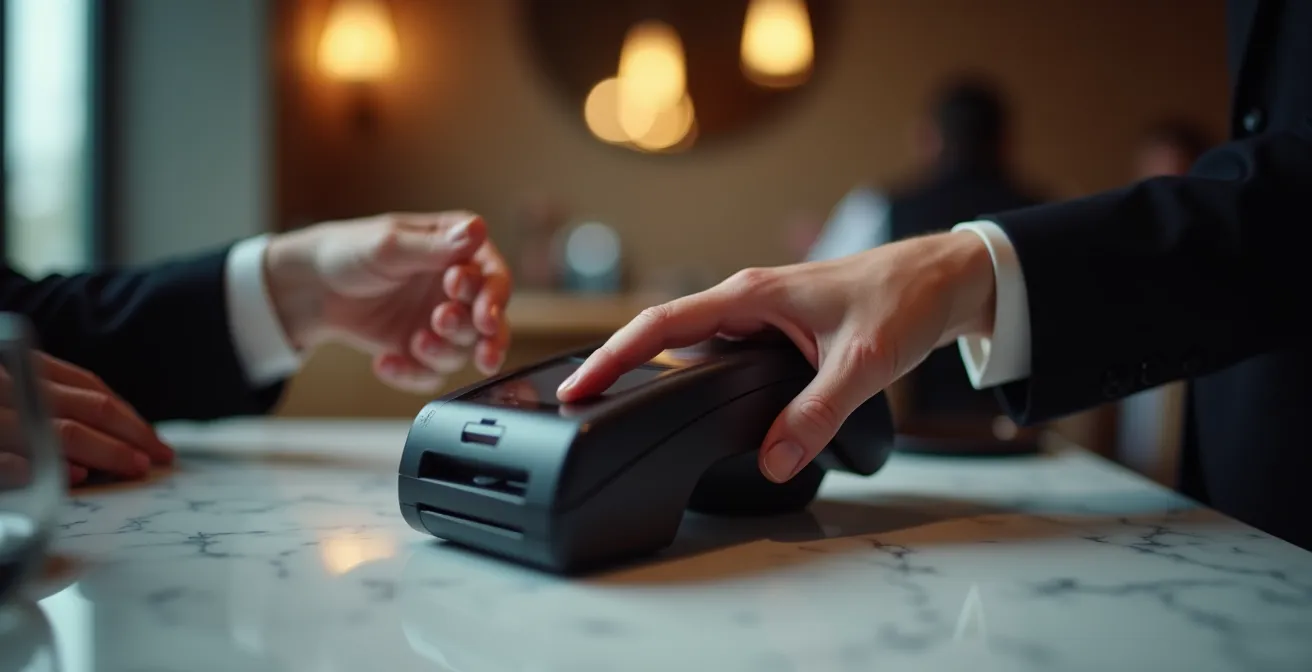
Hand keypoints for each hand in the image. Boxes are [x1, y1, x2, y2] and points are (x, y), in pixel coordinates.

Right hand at [0, 352, 172, 486]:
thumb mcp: (11, 385)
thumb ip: (49, 399)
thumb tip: (103, 431)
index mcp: (24, 367)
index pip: (89, 388)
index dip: (129, 415)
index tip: (156, 440)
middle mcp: (13, 386)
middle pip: (88, 408)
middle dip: (132, 435)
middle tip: (158, 457)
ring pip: (61, 432)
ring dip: (106, 451)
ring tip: (135, 467)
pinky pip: (11, 458)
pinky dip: (47, 466)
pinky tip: (75, 477)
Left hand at [263, 212, 511, 392]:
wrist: (311, 289)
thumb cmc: (349, 252)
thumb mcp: (389, 244)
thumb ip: (434, 246)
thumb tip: (478, 230)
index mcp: (460, 253)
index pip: (494, 278)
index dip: (488, 292)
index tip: (459, 293)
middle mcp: (458, 290)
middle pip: (491, 321)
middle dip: (479, 332)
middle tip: (444, 324)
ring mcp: (442, 323)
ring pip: (464, 350)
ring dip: (443, 351)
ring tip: (415, 342)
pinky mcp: (421, 351)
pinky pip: (432, 373)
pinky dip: (413, 373)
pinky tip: (386, 362)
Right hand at [557, 231, 995, 482]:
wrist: (943, 278)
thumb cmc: (903, 299)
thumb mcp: (862, 363)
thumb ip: (815, 415)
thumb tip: (773, 460)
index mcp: (752, 295)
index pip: (661, 324)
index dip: (611, 355)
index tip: (575, 385)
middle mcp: (747, 300)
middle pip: (662, 334)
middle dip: (616, 365)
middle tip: (579, 406)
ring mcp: (759, 314)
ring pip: (692, 345)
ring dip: (654, 369)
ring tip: (616, 405)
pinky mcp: (775, 329)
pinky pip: (720, 352)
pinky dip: (695, 374)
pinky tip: (690, 399)